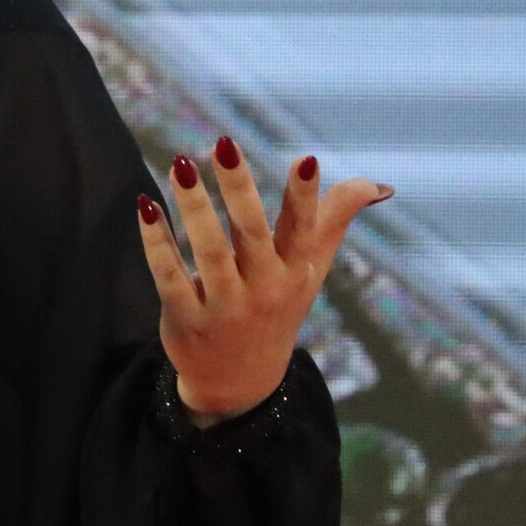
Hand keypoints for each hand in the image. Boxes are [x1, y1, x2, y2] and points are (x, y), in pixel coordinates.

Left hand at [136, 136, 390, 423]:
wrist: (241, 383)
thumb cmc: (278, 307)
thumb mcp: (310, 269)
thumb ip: (335, 221)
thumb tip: (379, 186)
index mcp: (295, 272)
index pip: (304, 230)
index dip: (306, 197)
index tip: (306, 159)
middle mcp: (264, 290)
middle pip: (251, 233)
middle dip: (238, 187)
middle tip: (223, 142)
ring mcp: (225, 308)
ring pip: (207, 250)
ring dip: (194, 206)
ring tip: (180, 165)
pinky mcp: (187, 320)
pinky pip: (169, 275)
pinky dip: (156, 241)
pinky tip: (146, 206)